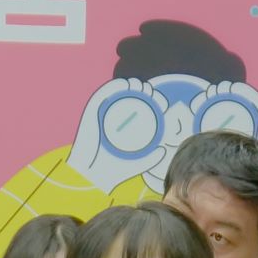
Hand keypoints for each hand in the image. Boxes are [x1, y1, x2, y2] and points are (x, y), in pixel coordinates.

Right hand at [67, 77, 165, 192]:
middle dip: (146, 89)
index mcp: (131, 125)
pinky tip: (125, 84)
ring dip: (133, 84)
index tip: (162, 103)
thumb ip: (152, 158)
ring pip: (122, 91)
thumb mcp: (139, 163)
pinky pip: (104, 94)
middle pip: (136, 96)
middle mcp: (120, 116)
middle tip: (151, 94)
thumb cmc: (115, 168)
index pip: (146, 107)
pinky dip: (115, 86)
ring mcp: (107, 111)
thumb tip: (163, 150)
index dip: (156, 101)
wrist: (95, 173)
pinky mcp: (94, 109)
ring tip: (140, 86)